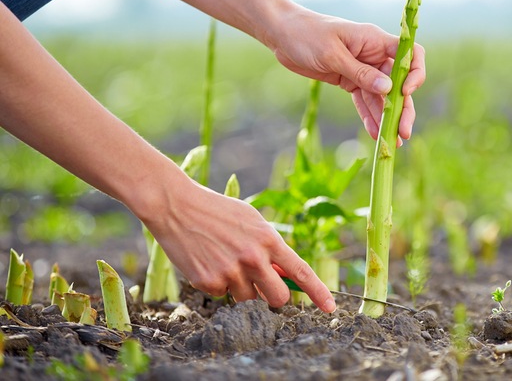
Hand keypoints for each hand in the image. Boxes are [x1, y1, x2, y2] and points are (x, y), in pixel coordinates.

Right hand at [141, 173, 336, 312]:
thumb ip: (270, 247)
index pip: (300, 272)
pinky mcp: (209, 283)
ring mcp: (230, 272)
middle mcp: (252, 258)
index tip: (330, 307)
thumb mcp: (252, 221)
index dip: (317, 292)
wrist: (177, 206)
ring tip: (225, 261)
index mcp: (268, 240)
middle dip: (273, 297)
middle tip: (263, 287)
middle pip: (277, 298)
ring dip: (242, 288)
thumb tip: (284, 274)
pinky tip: (208, 262)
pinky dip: (219, 284)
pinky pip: (223, 295)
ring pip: (248, 299)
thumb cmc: (218, 211)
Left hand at [268, 6, 425, 142]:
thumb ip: (360, 73)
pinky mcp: (349, 81)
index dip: (414, 73)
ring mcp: (362, 69)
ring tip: (391, 142)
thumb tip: (388, 89)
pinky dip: (369, 116)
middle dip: (403, 107)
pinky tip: (374, 134)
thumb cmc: (307, 35)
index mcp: (375, 40)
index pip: (409, 54)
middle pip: (398, 83)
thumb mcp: (332, 54)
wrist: (282, 34)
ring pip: (382, 96)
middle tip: (403, 132)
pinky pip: (364, 101)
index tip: (405, 92)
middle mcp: (373, 55)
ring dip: (387, 118)